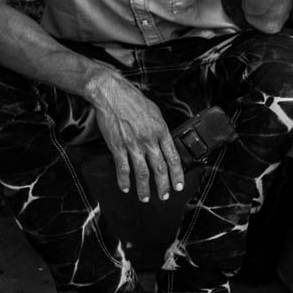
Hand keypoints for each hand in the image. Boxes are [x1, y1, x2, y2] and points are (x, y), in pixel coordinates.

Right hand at [84, 70, 182, 202]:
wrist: (113, 94)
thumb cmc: (134, 100)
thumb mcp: (155, 113)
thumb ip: (160, 130)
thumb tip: (165, 142)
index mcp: (161, 131)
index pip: (173, 157)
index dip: (177, 174)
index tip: (179, 185)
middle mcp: (149, 140)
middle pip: (160, 168)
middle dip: (164, 185)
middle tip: (165, 196)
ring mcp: (133, 145)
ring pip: (142, 172)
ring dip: (144, 188)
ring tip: (146, 198)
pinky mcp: (118, 146)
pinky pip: (123, 167)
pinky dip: (124, 180)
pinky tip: (126, 188)